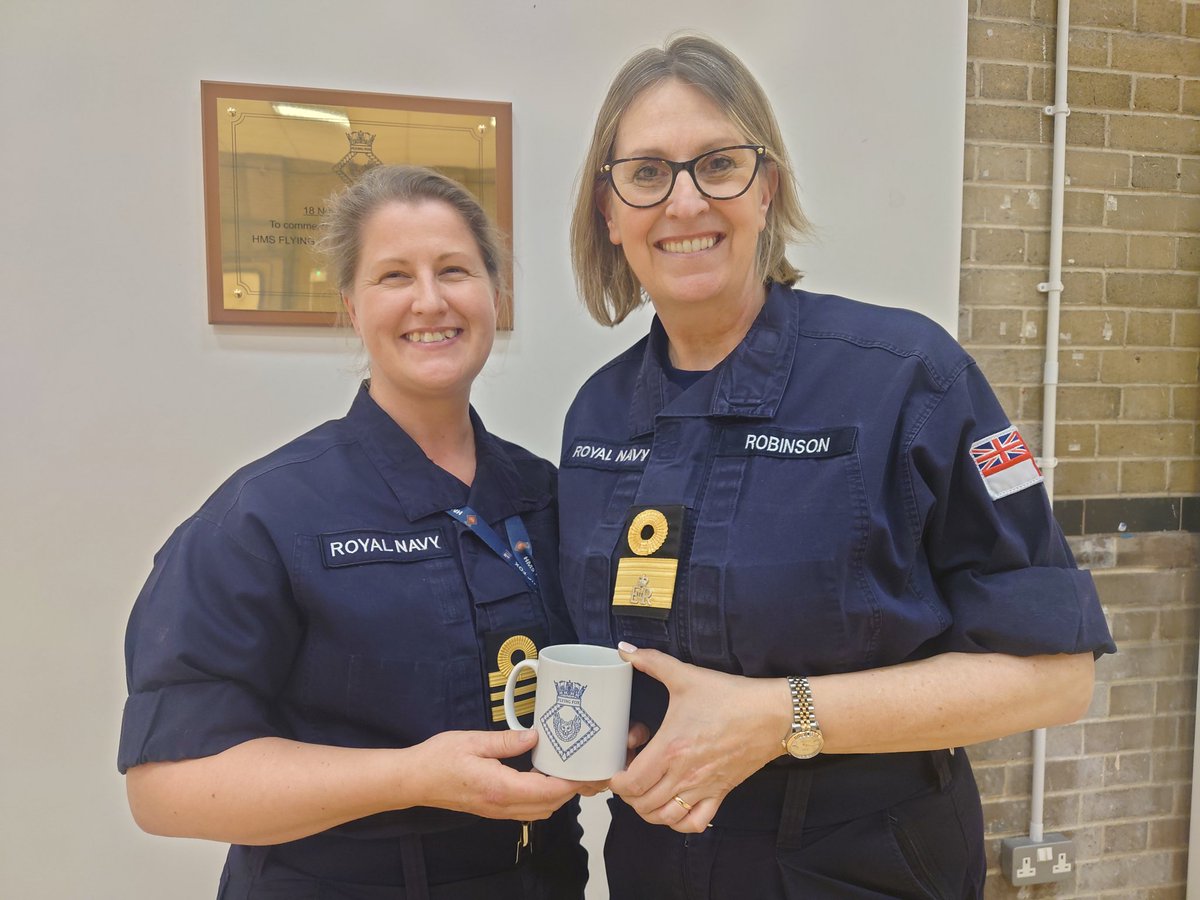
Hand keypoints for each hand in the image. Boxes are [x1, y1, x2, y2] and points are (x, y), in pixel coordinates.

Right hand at [410, 729, 591, 819]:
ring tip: (565, 771)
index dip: (570, 783)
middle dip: (569, 791)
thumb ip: (508, 741)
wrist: (413, 780)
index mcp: (500, 787)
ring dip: (556, 796)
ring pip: (539, 812)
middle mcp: (501, 804)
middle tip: (581, 767)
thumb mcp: (474, 740)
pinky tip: (541, 778)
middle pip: (548, 806)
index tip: (585, 770)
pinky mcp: (492, 809)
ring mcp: (496, 810)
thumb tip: (536, 736)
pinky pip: (525, 810)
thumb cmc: (438, 758)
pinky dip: (541, 798)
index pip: (547, 791)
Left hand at [608, 644, 788, 832]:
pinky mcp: (720, 794)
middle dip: (627, 793)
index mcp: (671, 749)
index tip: (617, 765)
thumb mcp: (686, 676)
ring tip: (647, 787)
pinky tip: (674, 803)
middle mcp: (684, 776)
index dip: (616, 780)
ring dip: (648, 808)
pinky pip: (694, 824)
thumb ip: (652, 662)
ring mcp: (702, 789)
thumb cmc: (730, 698)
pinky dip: (678, 821)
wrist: (772, 714)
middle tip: (630, 772)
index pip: (631, 784)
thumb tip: (624, 649)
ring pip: (664, 817)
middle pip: (642, 804)